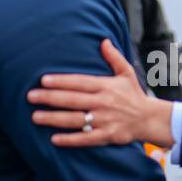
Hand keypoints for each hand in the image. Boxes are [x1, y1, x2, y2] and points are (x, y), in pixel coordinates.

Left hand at [28, 39, 174, 147]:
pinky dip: (70, 139)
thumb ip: (113, 57)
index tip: (43, 80)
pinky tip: (54, 139)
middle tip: (30, 96)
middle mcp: (103, 102)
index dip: (61, 81)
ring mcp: (104, 120)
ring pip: (75, 119)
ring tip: (36, 116)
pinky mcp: (107, 136)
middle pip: (72, 100)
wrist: (150, 119)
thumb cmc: (134, 95)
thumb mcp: (126, 73)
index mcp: (105, 86)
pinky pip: (85, 138)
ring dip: (54, 118)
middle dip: (50, 98)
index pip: (79, 82)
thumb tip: (103, 40)